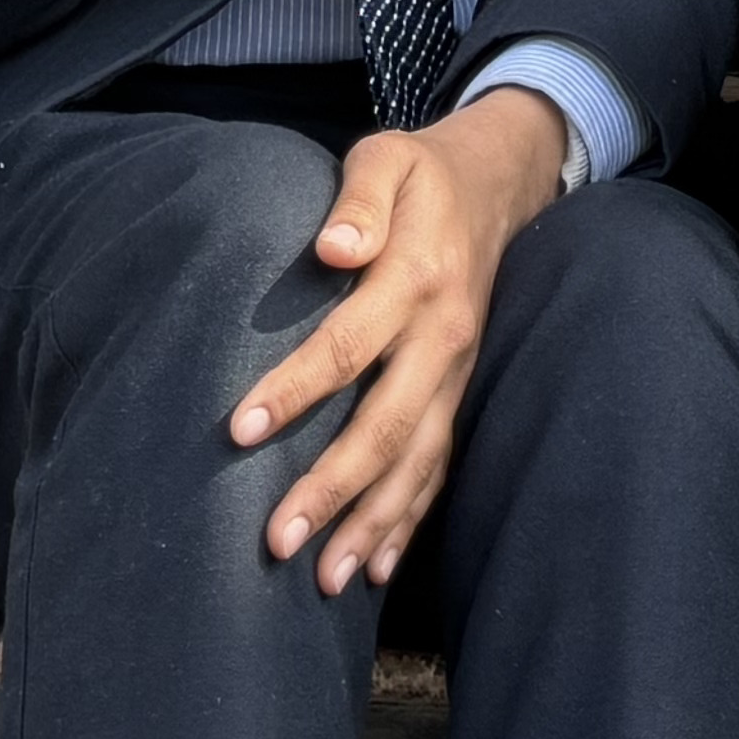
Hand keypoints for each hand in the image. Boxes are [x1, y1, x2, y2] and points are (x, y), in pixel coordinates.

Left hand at [225, 89, 560, 589]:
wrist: (498, 185)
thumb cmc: (420, 174)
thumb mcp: (388, 159)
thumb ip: (359, 200)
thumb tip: (333, 246)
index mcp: (417, 278)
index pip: (349, 343)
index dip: (297, 388)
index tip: (241, 430)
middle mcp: (442, 337)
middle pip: (386, 424)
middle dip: (331, 487)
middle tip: (276, 540)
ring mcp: (456, 373)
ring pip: (415, 462)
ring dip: (370, 523)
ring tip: (323, 580)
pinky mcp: (458, 393)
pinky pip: (438, 467)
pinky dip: (408, 521)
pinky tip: (372, 567)